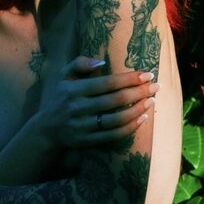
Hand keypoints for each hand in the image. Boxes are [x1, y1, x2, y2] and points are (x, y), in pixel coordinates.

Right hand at [42, 56, 159, 147]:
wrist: (47, 129)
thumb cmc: (62, 97)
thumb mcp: (65, 76)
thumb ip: (80, 63)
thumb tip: (101, 62)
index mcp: (74, 90)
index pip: (107, 83)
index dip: (129, 78)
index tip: (147, 74)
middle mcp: (79, 108)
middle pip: (116, 100)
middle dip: (139, 92)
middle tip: (156, 86)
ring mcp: (83, 126)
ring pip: (117, 119)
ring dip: (138, 110)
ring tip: (152, 101)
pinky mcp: (88, 140)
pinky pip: (114, 135)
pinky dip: (130, 127)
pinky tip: (142, 118)